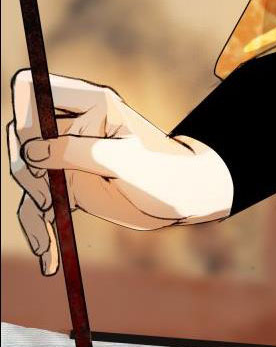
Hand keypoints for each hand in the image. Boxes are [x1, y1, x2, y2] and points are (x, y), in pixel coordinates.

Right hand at [7, 70, 234, 274]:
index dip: (24, 116)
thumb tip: (30, 152)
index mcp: (89, 103)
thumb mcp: (124, 161)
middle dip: (26, 168)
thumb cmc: (164, 171)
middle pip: (21, 135)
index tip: (33, 150)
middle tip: (46, 196)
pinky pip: (39, 202)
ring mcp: (67, 156)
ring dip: (32, 202)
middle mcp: (73, 126)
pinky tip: (46, 256)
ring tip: (48, 233)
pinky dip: (38, 228)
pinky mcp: (68, 184)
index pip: (34, 89)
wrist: (182, 197)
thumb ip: (76, 151)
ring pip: (26, 171)